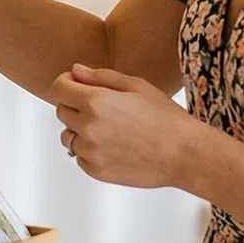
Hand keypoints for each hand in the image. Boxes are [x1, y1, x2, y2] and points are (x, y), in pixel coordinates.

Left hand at [50, 63, 196, 189]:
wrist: (185, 154)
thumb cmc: (166, 119)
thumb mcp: (136, 86)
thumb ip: (100, 77)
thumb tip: (76, 71)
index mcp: (95, 101)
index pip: (58, 88)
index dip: (66, 83)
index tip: (75, 85)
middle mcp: (87, 126)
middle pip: (61, 111)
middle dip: (75, 106)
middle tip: (103, 109)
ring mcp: (90, 151)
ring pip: (68, 137)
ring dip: (80, 131)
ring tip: (109, 130)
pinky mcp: (96, 171)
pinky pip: (80, 157)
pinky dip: (90, 152)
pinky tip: (113, 147)